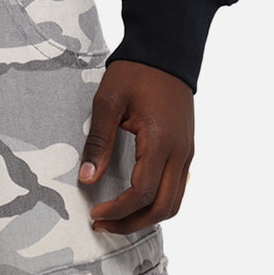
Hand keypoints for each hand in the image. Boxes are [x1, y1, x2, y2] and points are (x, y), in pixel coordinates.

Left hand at [78, 59, 193, 234]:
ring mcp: (187, 152)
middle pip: (163, 208)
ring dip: (147, 216)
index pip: (142, 193)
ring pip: (175, 202)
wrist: (166, 50)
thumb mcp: (108, 101)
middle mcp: (180, 153)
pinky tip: (136, 199)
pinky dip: (159, 202)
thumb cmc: (136, 72)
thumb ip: (99, 141)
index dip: (118, 210)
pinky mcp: (186, 149)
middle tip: (103, 224)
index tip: (95, 213)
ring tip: (118, 218)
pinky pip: (178, 188)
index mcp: (160, 142)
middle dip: (133, 223)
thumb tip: (86, 177)